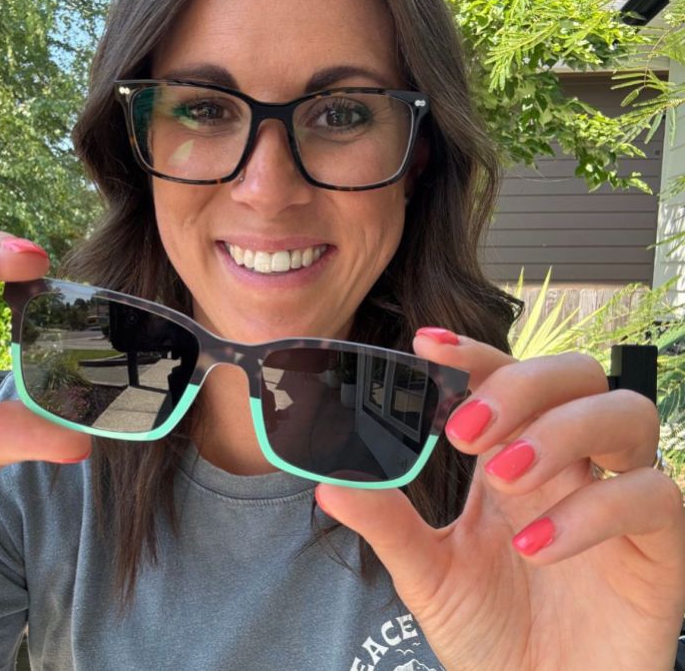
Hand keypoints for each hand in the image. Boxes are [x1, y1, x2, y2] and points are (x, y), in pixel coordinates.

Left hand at [316, 330, 684, 670]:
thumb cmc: (488, 631)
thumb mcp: (427, 573)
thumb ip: (387, 524)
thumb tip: (327, 483)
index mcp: (513, 458)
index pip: (505, 379)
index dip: (473, 355)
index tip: (425, 346)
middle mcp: (570, 466)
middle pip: (575, 375)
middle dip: (520, 384)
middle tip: (464, 432)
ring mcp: (618, 499)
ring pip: (626, 414)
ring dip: (560, 431)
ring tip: (501, 478)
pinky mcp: (656, 548)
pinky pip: (651, 496)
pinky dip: (593, 511)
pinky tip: (534, 547)